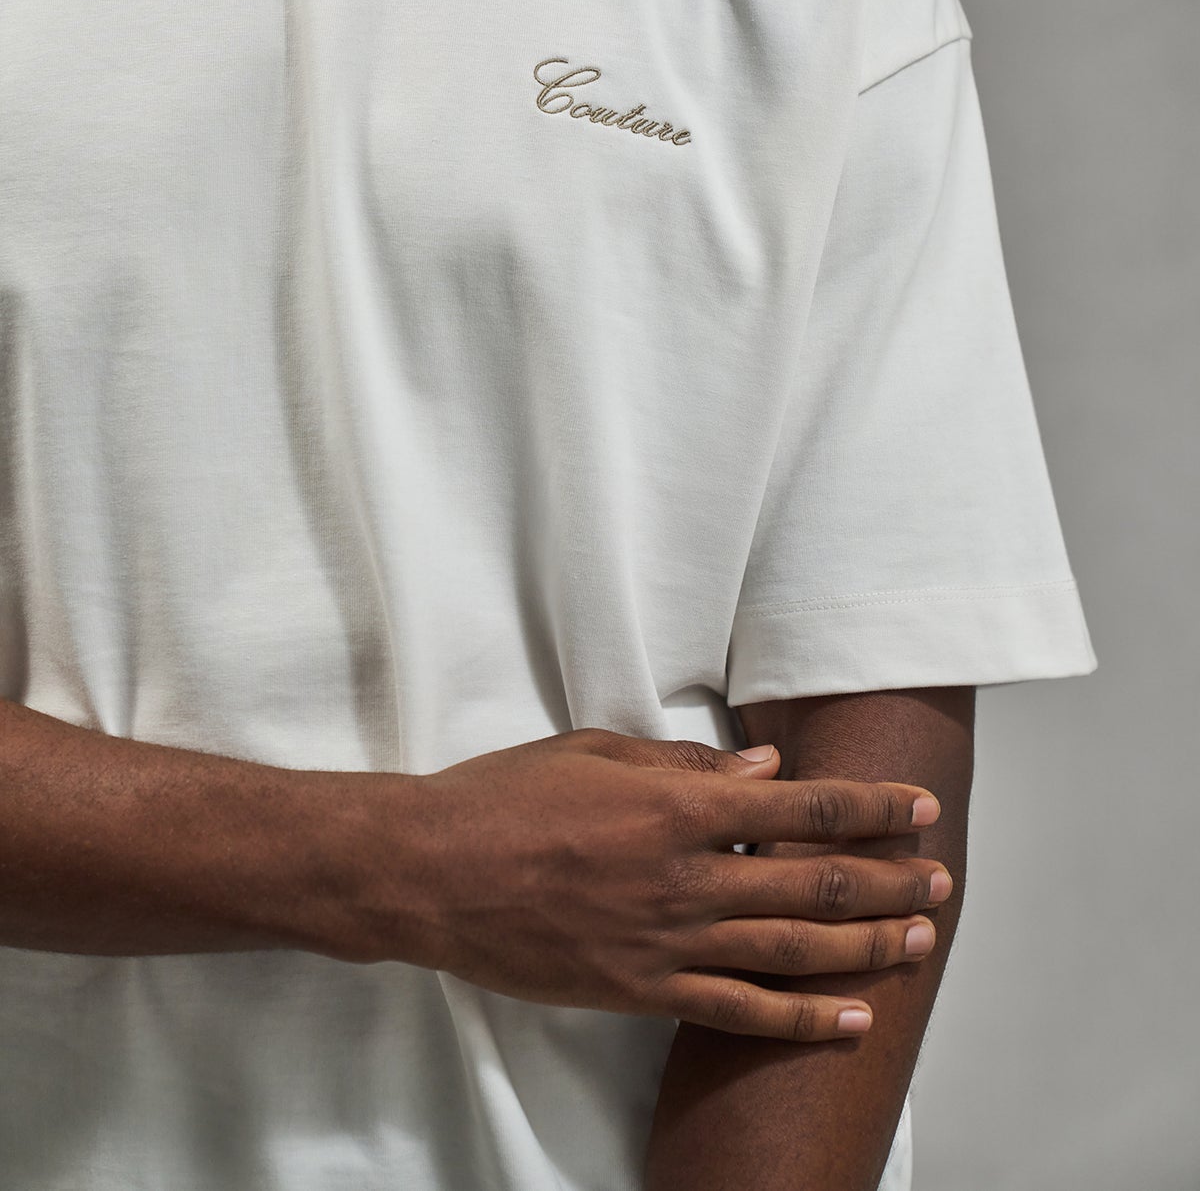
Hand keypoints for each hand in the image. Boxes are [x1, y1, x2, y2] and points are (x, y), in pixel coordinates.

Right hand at [347, 727, 950, 1041]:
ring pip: (793, 948)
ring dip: (867, 944)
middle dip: (889, 877)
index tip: (917, 806)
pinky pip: (740, 1011)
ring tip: (919, 939)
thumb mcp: (597, 752)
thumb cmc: (506, 798)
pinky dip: (802, 1018)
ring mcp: (668, 942)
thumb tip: (764, 768)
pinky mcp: (643, 990)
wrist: (431, 872)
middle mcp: (687, 877)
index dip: (869, 807)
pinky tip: (851, 1016)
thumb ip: (687, 765)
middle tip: (942, 876)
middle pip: (814, 881)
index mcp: (678, 807)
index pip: (802, 807)